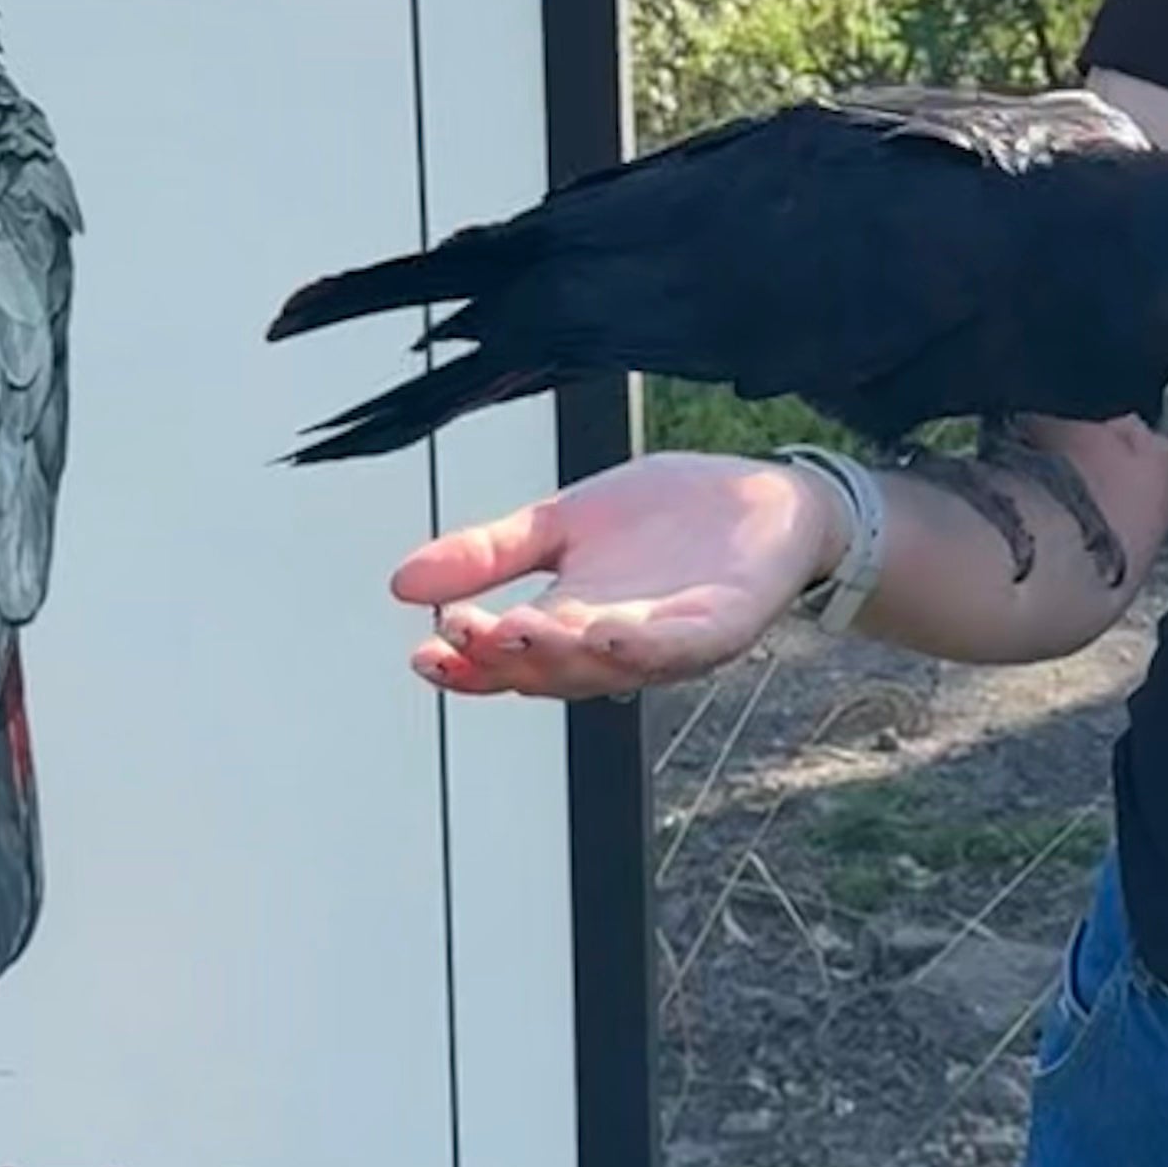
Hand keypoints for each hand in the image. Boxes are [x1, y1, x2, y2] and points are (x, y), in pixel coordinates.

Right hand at [389, 449, 843, 700]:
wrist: (766, 497)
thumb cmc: (668, 517)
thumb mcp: (561, 523)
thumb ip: (490, 553)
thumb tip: (400, 584)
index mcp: (570, 622)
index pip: (507, 657)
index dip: (466, 662)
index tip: (423, 652)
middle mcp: (615, 644)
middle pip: (551, 669)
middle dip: (504, 655)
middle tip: (463, 634)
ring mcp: (670, 641)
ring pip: (608, 666)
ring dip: (563, 655)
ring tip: (519, 634)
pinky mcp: (723, 625)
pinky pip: (681, 647)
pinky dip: (644, 648)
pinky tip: (608, 632)